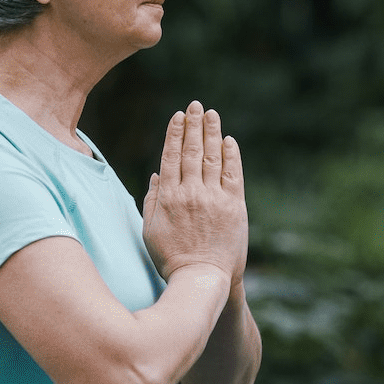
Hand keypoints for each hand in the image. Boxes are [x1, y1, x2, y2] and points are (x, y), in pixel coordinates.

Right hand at [141, 101, 246, 282]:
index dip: (175, 133)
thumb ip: (152, 200)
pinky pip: (233, 174)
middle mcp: (191, 193)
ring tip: (211, 114)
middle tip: (196, 105)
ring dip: (212, 133)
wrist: (202, 278)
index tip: (178, 116)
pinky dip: (231, 156)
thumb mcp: (149, 230)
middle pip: (191, 151)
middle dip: (194, 125)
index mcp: (169, 198)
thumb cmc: (172, 257)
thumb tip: (157, 174)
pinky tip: (228, 141)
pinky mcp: (234, 207)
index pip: (171, 156)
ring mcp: (214, 199)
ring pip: (212, 158)